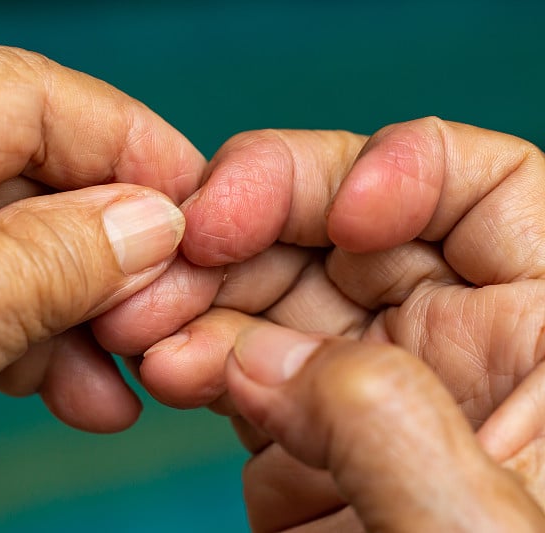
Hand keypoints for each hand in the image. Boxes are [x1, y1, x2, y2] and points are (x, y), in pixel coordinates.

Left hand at [0, 22, 204, 530]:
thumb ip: (54, 266)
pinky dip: (16, 329)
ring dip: (68, 308)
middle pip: (22, 170)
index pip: (35, 99)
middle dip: (104, 254)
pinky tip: (70, 383)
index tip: (207, 214)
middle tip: (166, 319)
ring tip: (121, 379)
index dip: (136, 156)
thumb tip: (154, 223)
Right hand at [93, 117, 544, 522]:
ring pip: (270, 286)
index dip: (408, 167)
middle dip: (258, 214)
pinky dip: (185, 351)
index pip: (486, 191)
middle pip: (346, 220)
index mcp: (543, 339)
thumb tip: (267, 358)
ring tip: (146, 320)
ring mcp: (364, 383)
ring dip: (200, 286)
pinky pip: (231, 359)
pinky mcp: (297, 430)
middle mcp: (453, 344)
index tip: (346, 214)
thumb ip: (391, 426)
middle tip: (186, 245)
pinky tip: (157, 366)